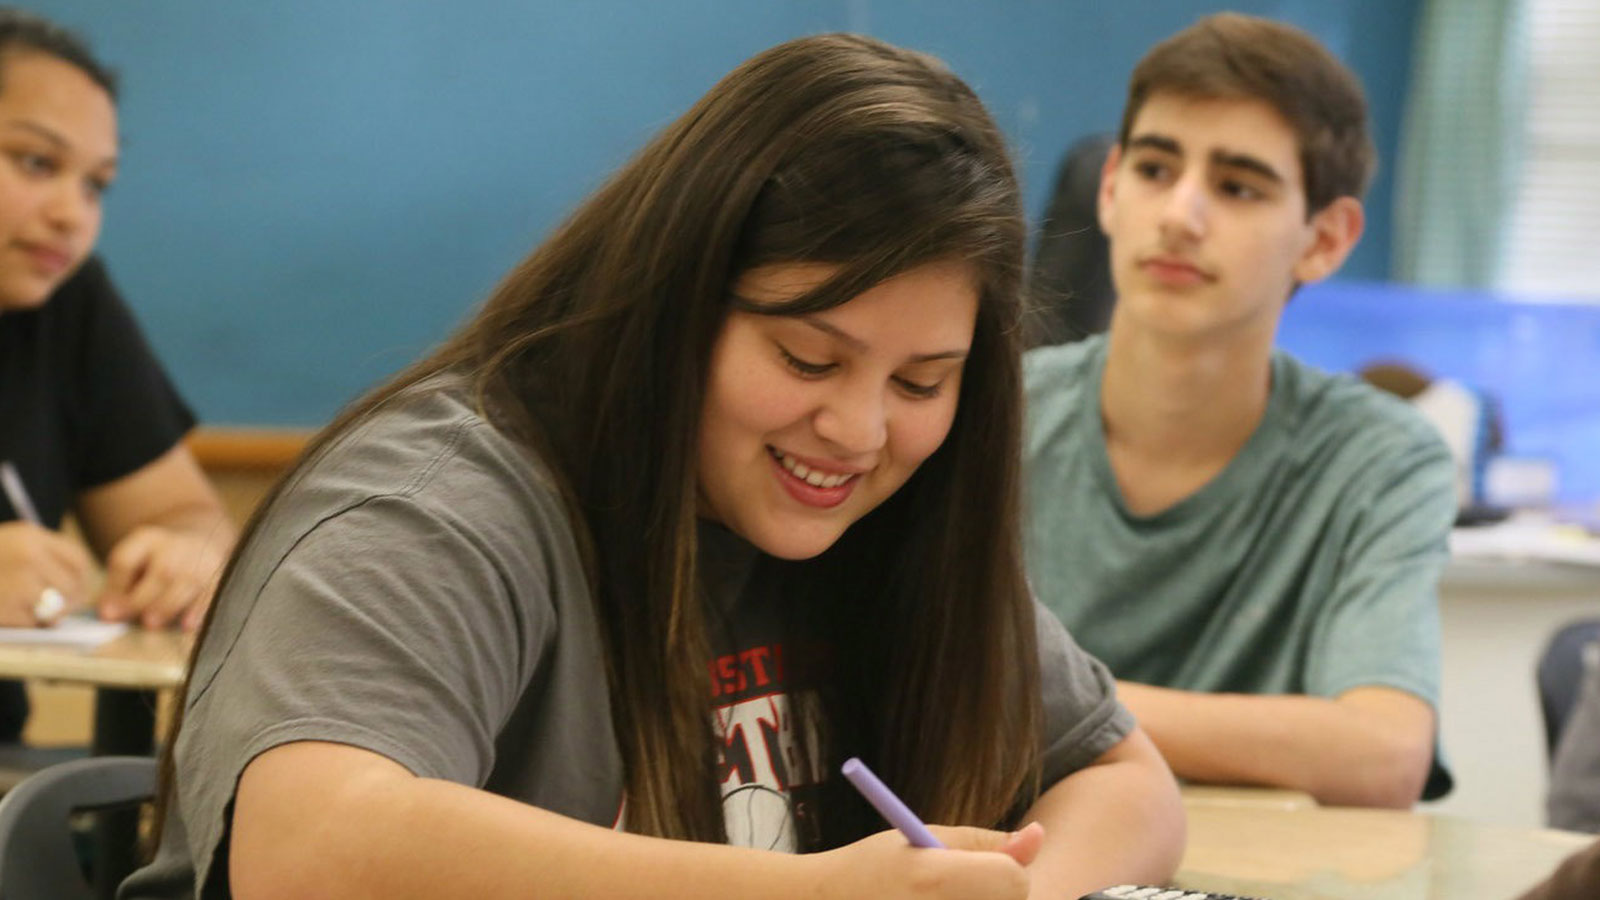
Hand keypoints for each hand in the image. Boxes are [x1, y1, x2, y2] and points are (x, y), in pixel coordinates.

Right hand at [0, 521, 93, 626]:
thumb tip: (76, 591)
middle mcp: (28, 556)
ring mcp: (17, 583)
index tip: (74, 590)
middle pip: (71, 587)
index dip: (80, 580)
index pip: (77, 560)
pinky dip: (23, 624)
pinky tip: (7, 613)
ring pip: (53, 608)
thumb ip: (41, 559)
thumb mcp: (10, 545)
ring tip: (25, 609)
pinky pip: (29, 623)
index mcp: (30, 536)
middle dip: (67, 602)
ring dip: (44, 615)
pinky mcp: (4, 609)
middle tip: (56, 609)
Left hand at [97, 525, 227, 630]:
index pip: (126, 560)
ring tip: (151, 624)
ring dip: (167, 606)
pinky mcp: (219, 573)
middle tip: (128, 620)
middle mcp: (175, 545)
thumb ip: (119, 587)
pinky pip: (210, 593)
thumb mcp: (135, 562)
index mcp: (146, 539)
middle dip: (143, 599)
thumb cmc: (158, 562)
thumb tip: (107, 615)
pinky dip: (199, 610)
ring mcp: (200, 558)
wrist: (201, 541)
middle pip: (161, 571)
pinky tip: (187, 625)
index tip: (106, 613)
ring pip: (186, 582)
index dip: (115, 587)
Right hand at [812, 822, 1044, 899]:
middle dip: (992, 891)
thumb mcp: (921, 837)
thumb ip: (983, 842)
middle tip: (952, 885)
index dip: (1007, 868)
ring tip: (937, 897)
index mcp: (934, 878)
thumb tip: (1038, 835)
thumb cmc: (873, 867)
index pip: (1014, 881)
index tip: (984, 863)